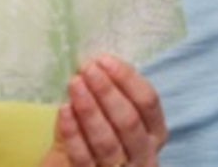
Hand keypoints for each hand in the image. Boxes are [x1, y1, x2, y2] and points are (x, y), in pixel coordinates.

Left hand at [43, 55, 166, 166]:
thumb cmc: (92, 135)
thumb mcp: (106, 112)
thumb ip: (105, 92)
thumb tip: (93, 63)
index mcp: (153, 132)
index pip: (148, 103)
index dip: (127, 79)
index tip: (103, 60)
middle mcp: (144, 155)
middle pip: (130, 122)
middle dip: (107, 92)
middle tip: (86, 69)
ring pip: (108, 142)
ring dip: (90, 110)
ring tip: (74, 84)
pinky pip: (84, 158)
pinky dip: (73, 133)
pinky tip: (64, 111)